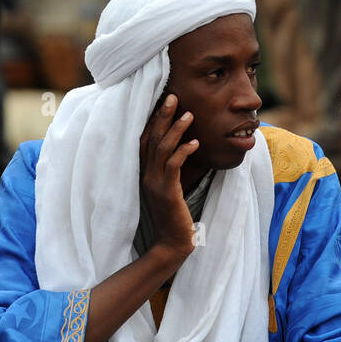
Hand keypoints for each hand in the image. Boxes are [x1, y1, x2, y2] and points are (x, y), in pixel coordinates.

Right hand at [138, 93, 199, 259]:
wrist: (172, 245)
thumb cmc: (175, 216)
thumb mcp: (170, 188)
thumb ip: (171, 169)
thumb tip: (183, 148)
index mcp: (145, 173)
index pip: (146, 140)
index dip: (153, 120)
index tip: (164, 102)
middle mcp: (146, 175)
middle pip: (151, 138)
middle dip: (162, 116)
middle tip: (173, 96)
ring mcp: (155, 184)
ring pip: (162, 149)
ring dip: (176, 129)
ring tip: (189, 114)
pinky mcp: (167, 193)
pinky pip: (173, 166)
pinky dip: (183, 151)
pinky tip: (195, 143)